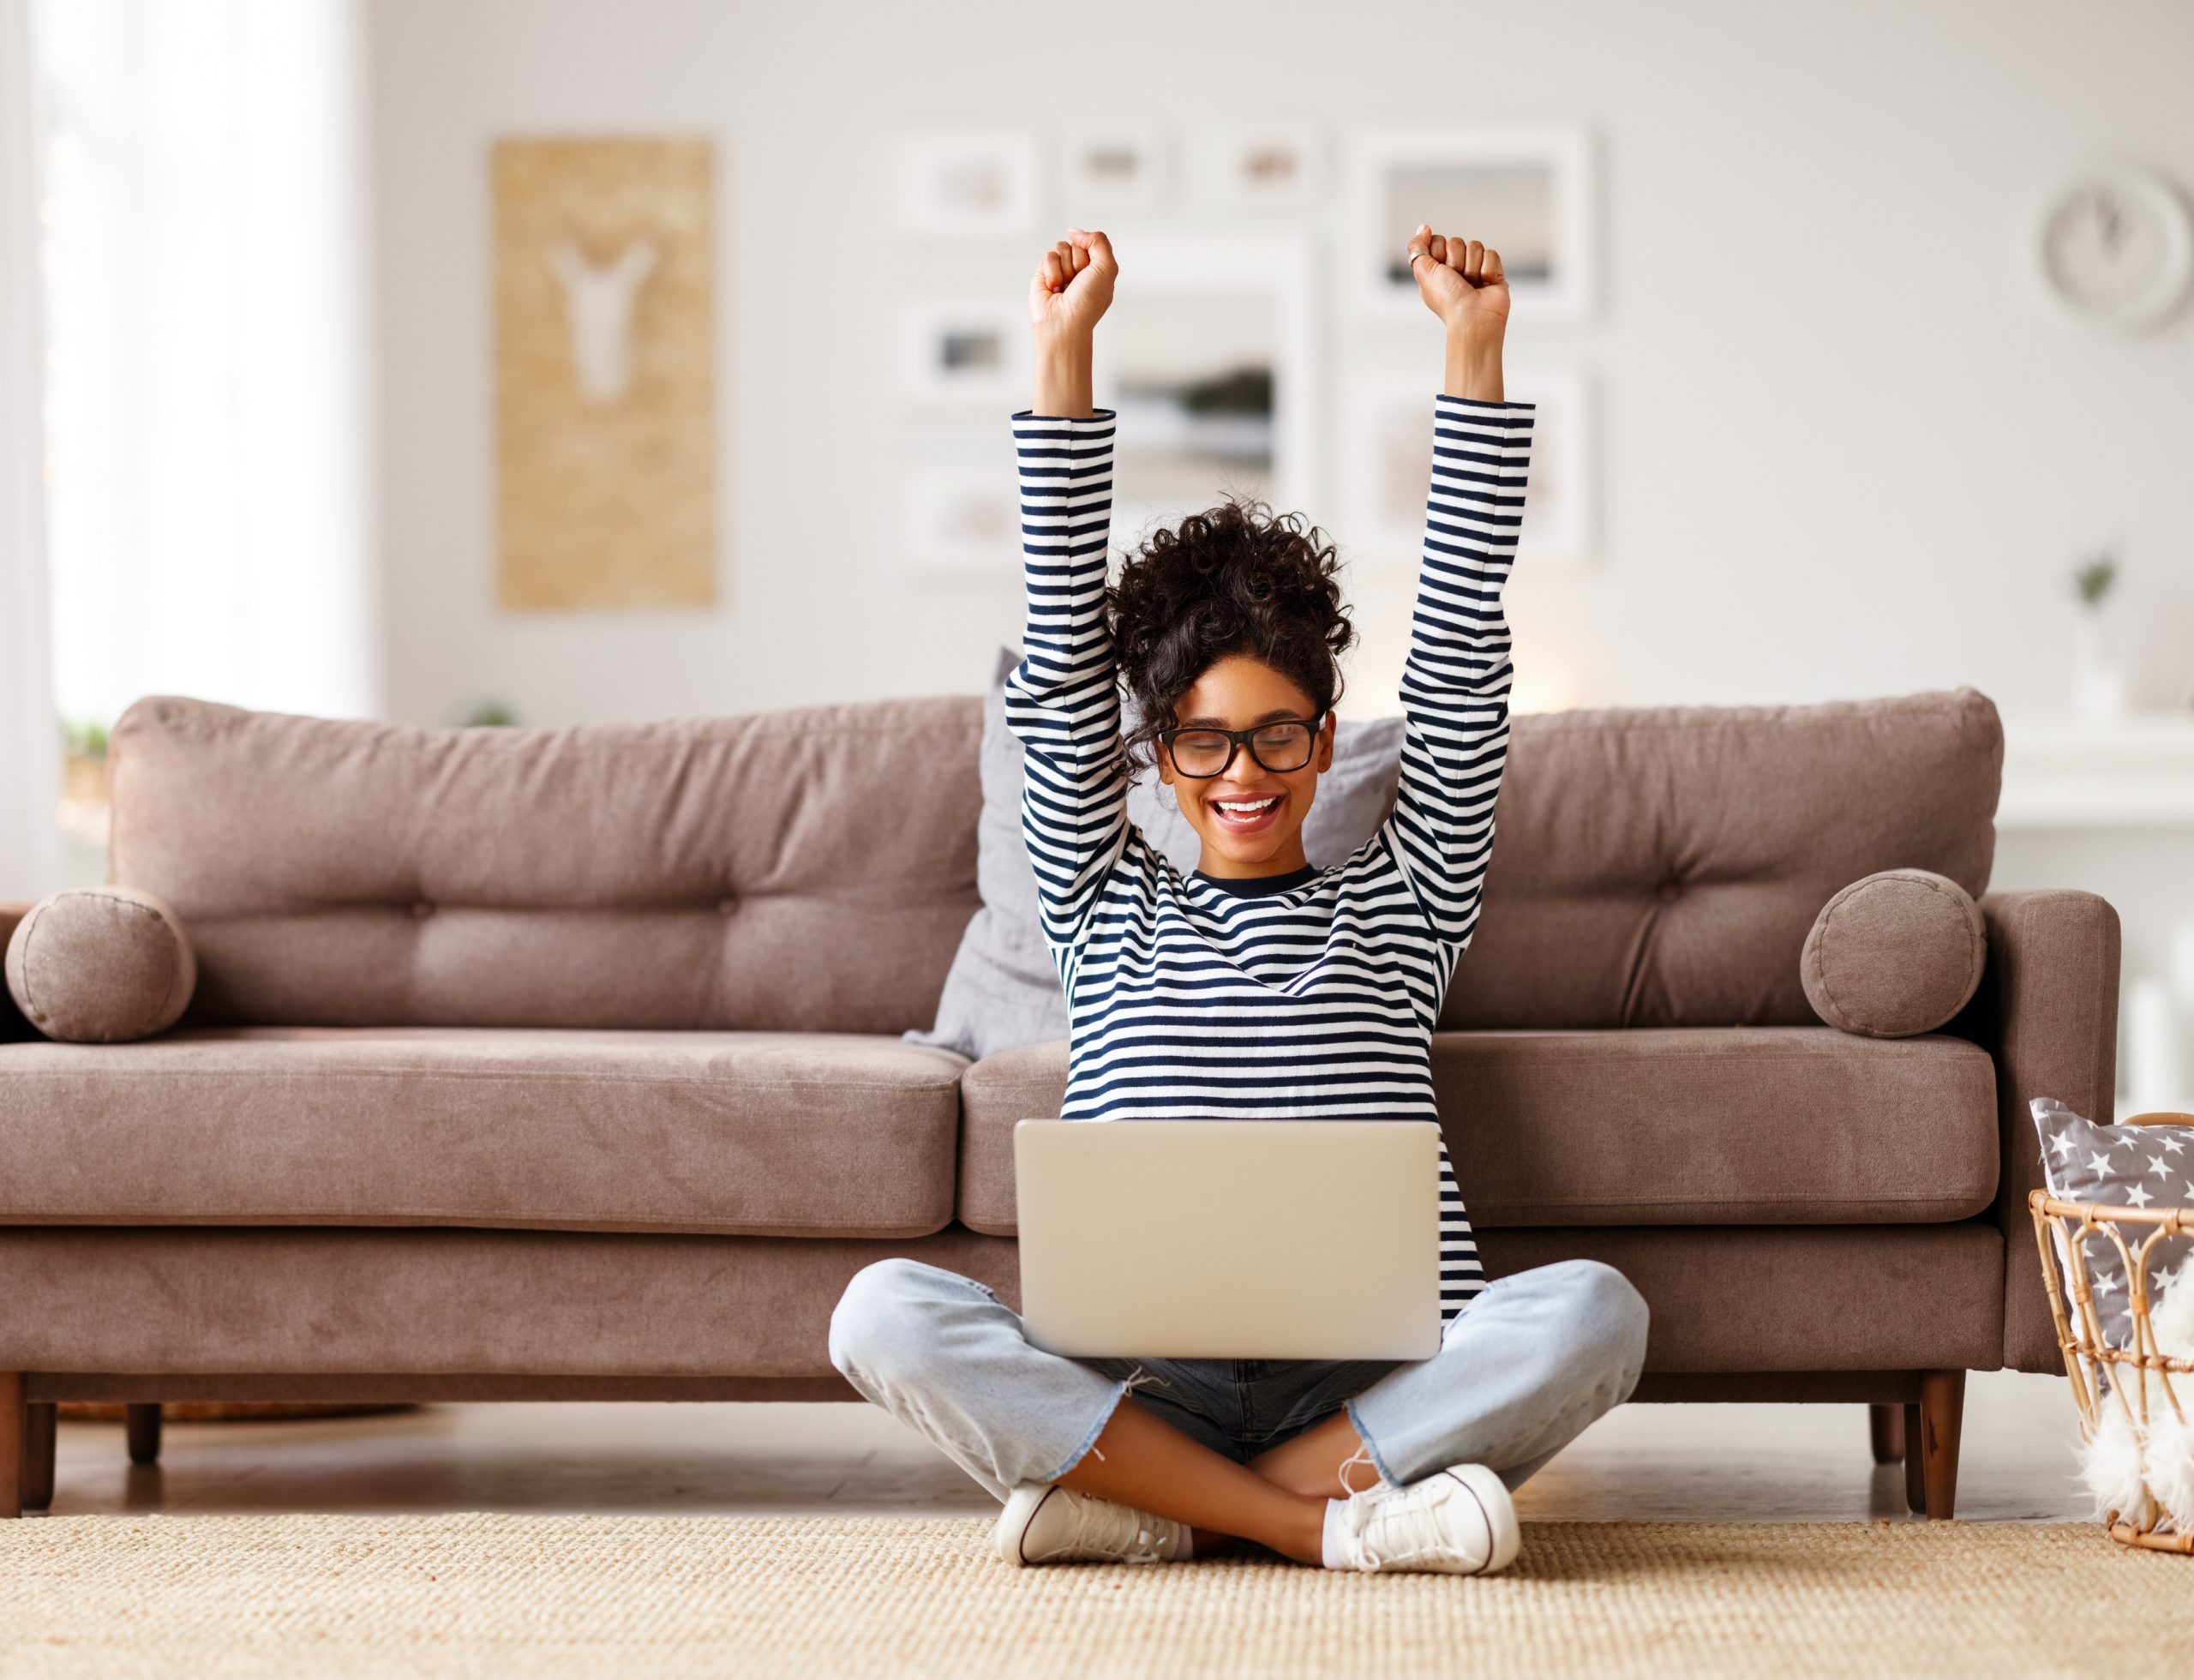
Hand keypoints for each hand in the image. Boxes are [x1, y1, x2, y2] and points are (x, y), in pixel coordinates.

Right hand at [1028, 228, 1116, 342]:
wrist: (1064, 323)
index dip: (1092, 255)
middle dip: (1078, 262)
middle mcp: (1080, 270)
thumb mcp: (1107, 267)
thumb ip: (1098, 241)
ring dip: (1065, 268)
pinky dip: (1052, 272)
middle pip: (1077, 243)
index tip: (1092, 276)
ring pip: (1061, 247)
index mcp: (1098, 269)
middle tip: (1077, 283)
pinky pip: (1048, 256)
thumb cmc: (1088, 302)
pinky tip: (1054, 289)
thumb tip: (1074, 231)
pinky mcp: (1044, 273)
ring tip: (1065, 287)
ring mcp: (1061, 271)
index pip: (1093, 242)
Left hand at [1405, 223, 1508, 335]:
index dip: (1439, 252)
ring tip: (1472, 284)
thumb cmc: (1447, 299)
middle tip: (1457, 280)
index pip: (1438, 240)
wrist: (1473, 317)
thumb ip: (1417, 247)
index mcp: (1437, 268)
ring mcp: (1475, 269)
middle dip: (1456, 261)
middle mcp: (1455, 268)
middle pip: (1457, 242)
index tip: (1440, 270)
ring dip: (1471, 267)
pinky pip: (1491, 254)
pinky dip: (1487, 270)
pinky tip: (1484, 284)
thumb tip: (1424, 227)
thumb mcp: (1423, 272)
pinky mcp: (1493, 271)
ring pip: (1475, 246)